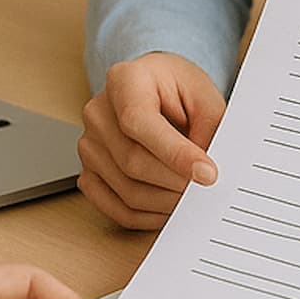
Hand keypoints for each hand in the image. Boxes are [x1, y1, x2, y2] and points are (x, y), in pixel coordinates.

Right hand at [78, 53, 225, 228]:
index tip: (208, 174)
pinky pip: (116, 208)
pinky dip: (148, 217)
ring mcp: (89, 144)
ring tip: (194, 197)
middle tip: (208, 191)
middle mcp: (98, 112)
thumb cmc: (177, 89)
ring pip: (127, 190)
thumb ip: (209, 129)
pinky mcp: (89, 173)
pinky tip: (170, 207)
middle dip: (176, 183)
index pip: (140, 123)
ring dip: (166, 203)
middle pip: (133, 161)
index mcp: (124, 81)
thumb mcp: (203, 94)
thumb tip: (207, 173)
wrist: (155, 91)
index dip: (175, 154)